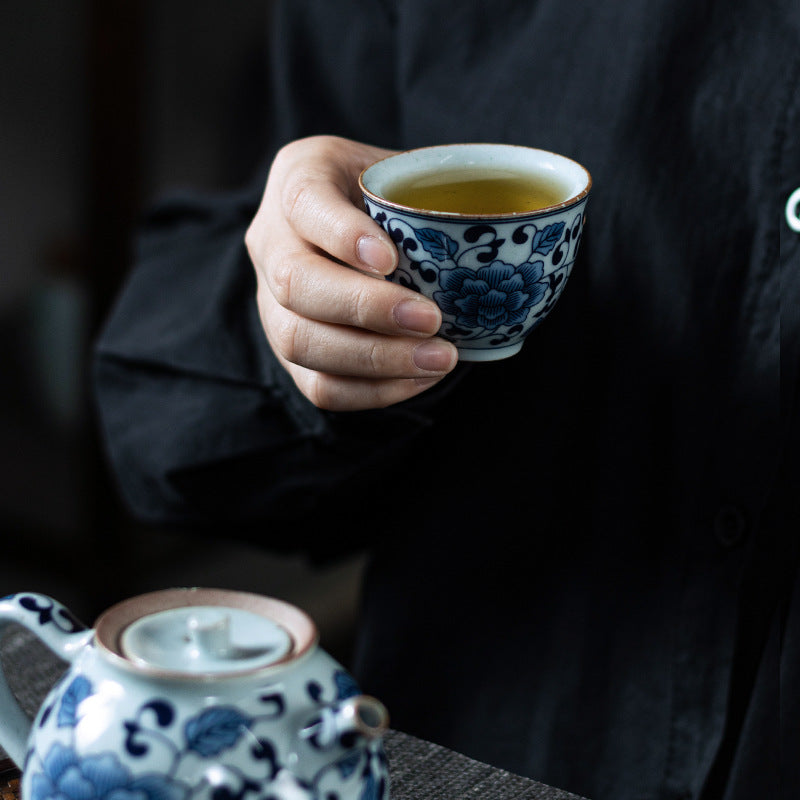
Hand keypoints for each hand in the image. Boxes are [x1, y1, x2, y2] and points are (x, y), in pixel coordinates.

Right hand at [246, 135, 457, 410]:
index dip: (342, 235)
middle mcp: (271, 239)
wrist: (363, 233)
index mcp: (298, 178)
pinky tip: (419, 379)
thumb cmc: (394, 199)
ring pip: (299, 341)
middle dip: (366, 308)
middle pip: (295, 283)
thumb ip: (437, 189)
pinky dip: (372, 390)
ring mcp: (270, 301)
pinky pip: (317, 384)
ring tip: (439, 359)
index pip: (304, 202)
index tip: (391, 260)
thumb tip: (510, 227)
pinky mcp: (289, 350)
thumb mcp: (409, 172)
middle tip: (432, 320)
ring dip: (374, 358)